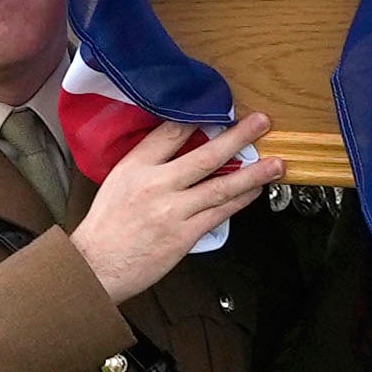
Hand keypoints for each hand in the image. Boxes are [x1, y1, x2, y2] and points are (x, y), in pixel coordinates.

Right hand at [69, 112, 278, 302]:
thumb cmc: (107, 225)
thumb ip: (148, 164)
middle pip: (205, 156)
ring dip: (253, 174)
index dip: (199, 118)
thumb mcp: (119, 181)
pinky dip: (241, 200)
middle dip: (238, 137)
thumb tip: (180, 147)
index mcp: (135, 166)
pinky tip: (256, 191)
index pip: (170, 132)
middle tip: (261, 122)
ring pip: (221, 186)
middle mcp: (155, 184)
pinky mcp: (185, 234)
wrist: (96, 264)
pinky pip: (220, 213)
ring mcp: (172, 210)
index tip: (221, 107)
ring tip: (276, 164)